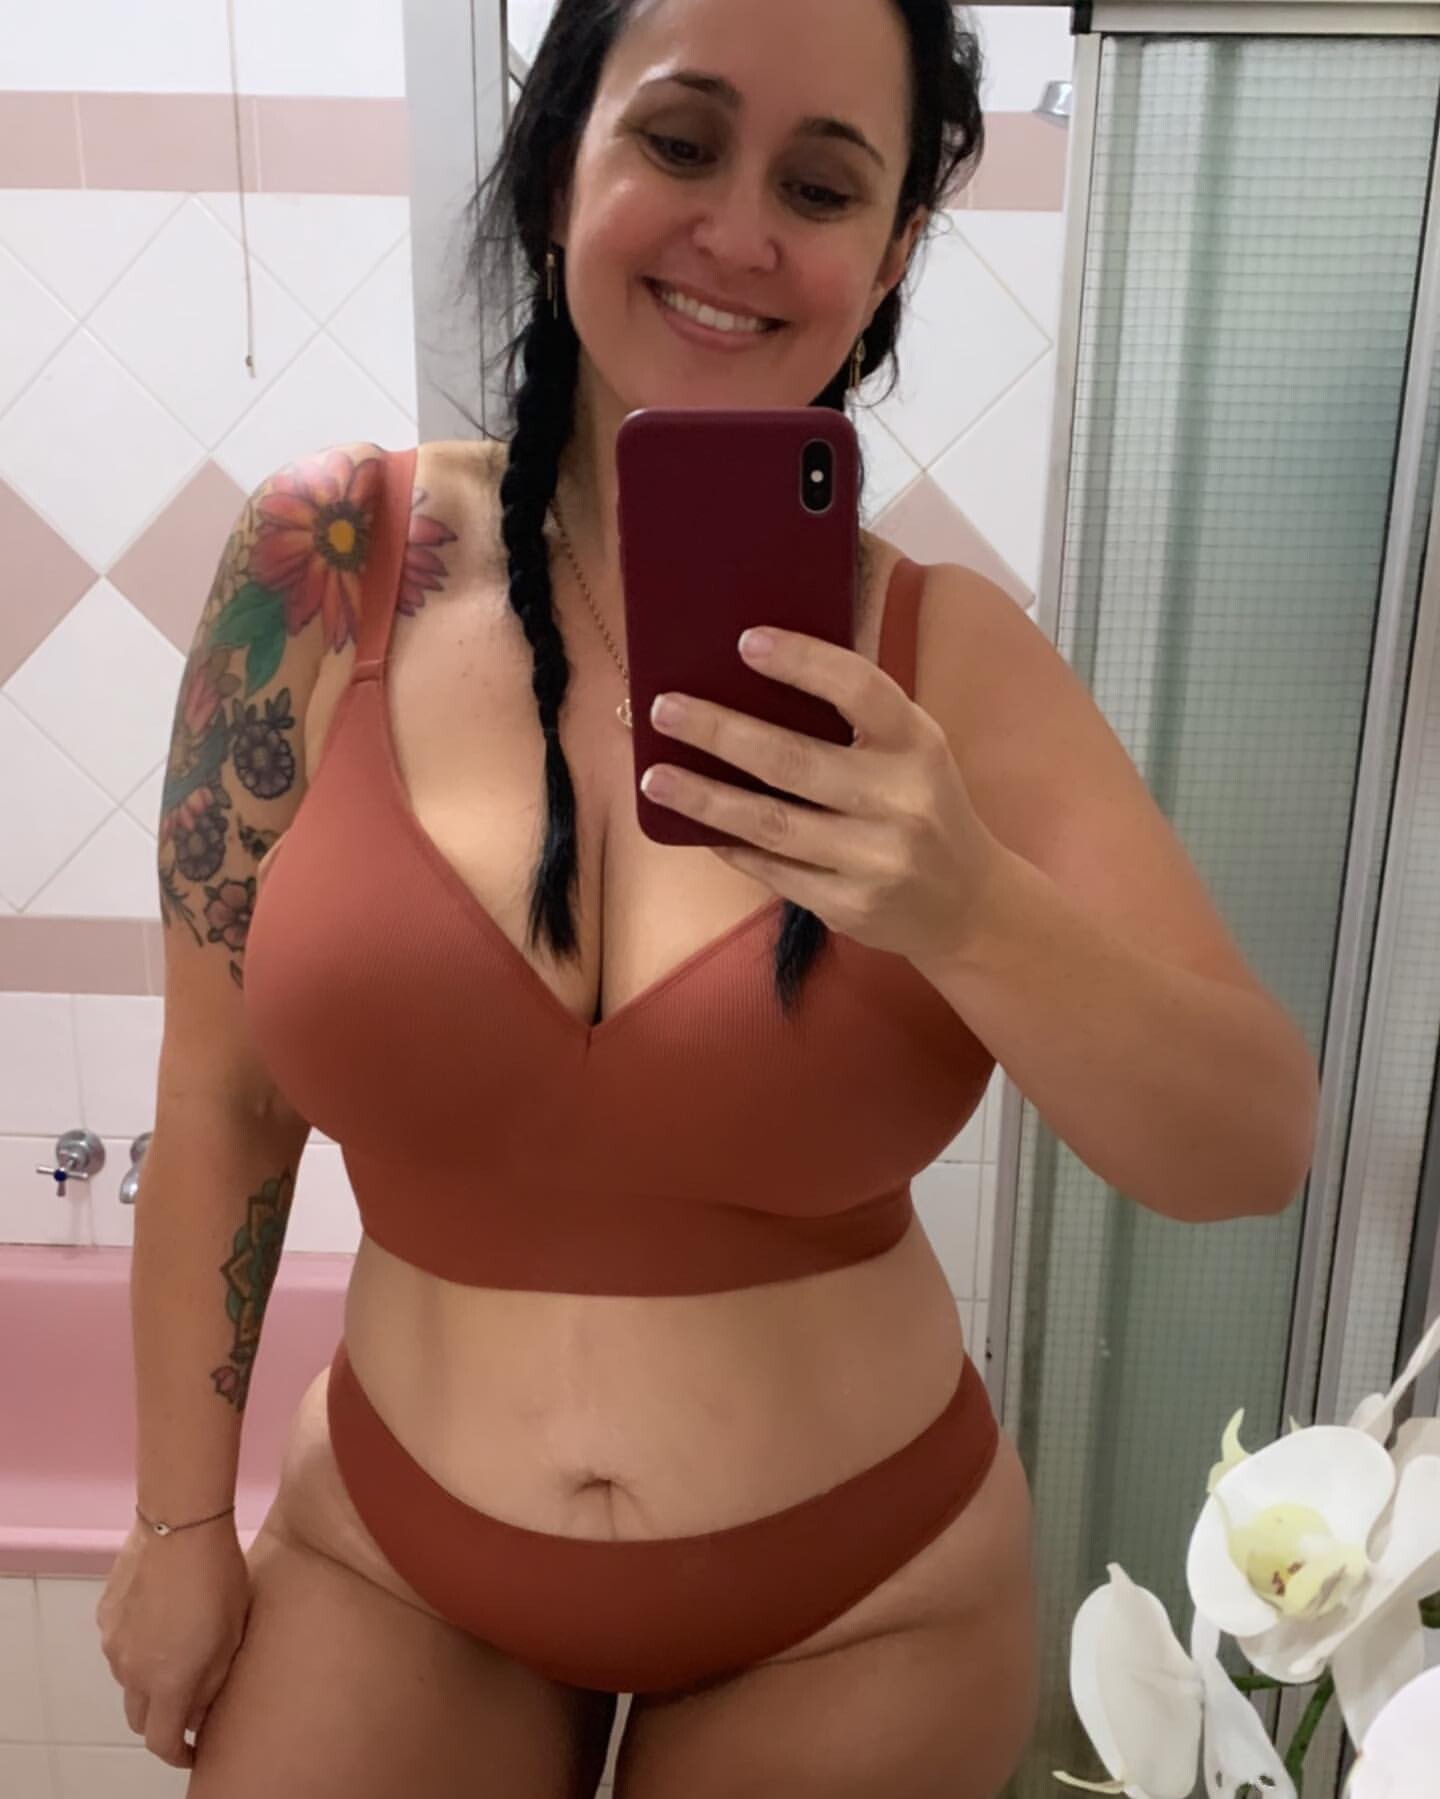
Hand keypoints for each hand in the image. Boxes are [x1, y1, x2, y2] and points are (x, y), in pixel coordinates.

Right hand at [96, 1515, 251, 1769]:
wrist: (181, 1523)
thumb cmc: (218, 1577)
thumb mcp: (231, 1636)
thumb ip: (212, 1683)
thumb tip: (199, 1712)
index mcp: (166, 1682)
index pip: (161, 1741)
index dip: (178, 1754)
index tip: (193, 1751)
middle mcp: (131, 1671)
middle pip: (139, 1717)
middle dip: (162, 1719)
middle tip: (188, 1703)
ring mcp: (113, 1642)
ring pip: (128, 1679)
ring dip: (149, 1679)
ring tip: (178, 1650)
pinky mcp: (105, 1614)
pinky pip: (119, 1644)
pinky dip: (137, 1645)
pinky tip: (161, 1618)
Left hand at [642, 624, 1004, 969]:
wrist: (967, 905)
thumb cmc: (922, 807)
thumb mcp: (912, 752)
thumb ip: (855, 721)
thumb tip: (752, 681)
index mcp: (917, 745)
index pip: (859, 690)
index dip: (803, 662)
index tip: (746, 641)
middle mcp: (901, 801)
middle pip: (793, 760)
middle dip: (720, 731)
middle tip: (665, 709)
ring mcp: (875, 859)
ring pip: (770, 824)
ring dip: (704, 798)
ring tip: (654, 776)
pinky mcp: (849, 906)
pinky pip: (772, 869)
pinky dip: (729, 845)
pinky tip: (694, 826)